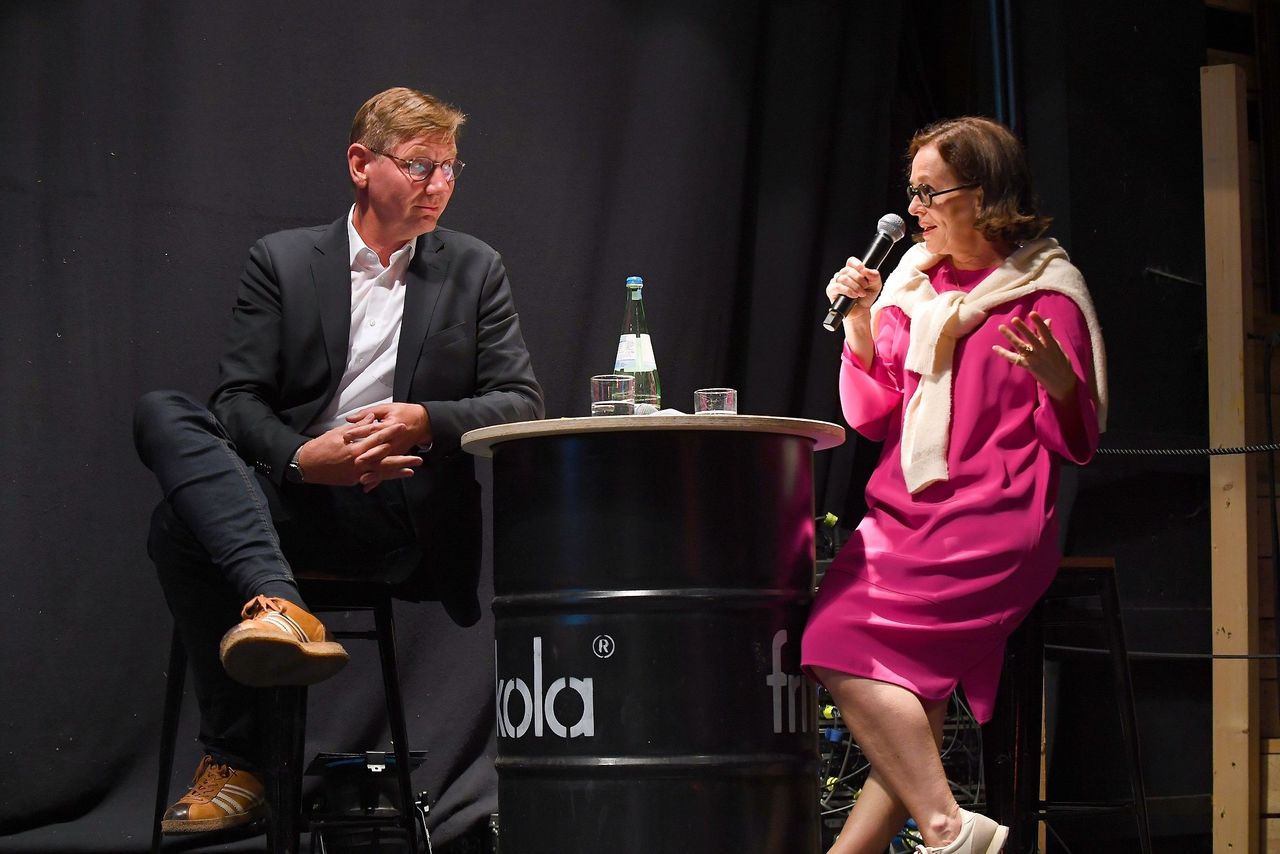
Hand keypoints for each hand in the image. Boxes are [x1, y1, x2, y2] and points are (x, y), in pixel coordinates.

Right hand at [295, 419, 421, 489]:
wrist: (306, 465)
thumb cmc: (321, 446)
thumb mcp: (338, 433)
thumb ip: (358, 427)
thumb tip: (372, 418)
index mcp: (355, 449)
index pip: (377, 438)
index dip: (391, 432)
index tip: (403, 428)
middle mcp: (358, 463)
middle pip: (384, 461)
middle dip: (402, 460)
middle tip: (418, 459)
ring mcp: (356, 474)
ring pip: (380, 473)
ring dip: (396, 473)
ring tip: (410, 472)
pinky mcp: (352, 480)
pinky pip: (369, 479)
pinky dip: (381, 478)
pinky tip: (391, 478)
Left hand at [342, 402, 431, 490]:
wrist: (423, 422)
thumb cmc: (405, 413)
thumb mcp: (386, 408)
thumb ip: (367, 413)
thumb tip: (350, 418)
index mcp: (390, 425)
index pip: (372, 429)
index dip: (359, 432)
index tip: (346, 435)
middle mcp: (394, 440)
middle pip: (379, 449)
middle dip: (368, 456)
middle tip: (356, 461)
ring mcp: (397, 450)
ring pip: (384, 463)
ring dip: (374, 472)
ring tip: (363, 478)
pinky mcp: (397, 457)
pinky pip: (387, 470)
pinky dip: (378, 479)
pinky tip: (369, 486)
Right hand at [826, 256, 881, 365]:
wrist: (860, 312)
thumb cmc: (866, 297)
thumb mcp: (876, 285)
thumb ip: (875, 276)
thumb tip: (866, 270)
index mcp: (852, 271)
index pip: (851, 261)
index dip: (857, 264)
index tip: (864, 271)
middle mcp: (842, 275)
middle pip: (847, 270)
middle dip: (859, 278)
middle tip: (865, 287)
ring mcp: (835, 283)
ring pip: (843, 278)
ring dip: (855, 286)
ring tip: (861, 294)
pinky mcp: (831, 291)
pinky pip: (837, 286)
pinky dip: (847, 290)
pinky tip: (854, 295)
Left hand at [993, 312, 1077, 401]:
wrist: (1061, 382)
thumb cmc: (1061, 361)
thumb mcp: (1057, 347)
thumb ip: (1050, 334)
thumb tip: (1047, 320)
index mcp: (1052, 346)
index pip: (1045, 332)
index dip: (1039, 323)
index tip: (1032, 313)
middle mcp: (1042, 352)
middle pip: (1031, 339)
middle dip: (1023, 329)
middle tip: (1014, 319)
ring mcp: (1034, 360)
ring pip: (1020, 347)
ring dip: (1010, 336)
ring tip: (1001, 327)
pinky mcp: (1028, 366)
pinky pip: (1014, 359)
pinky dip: (1004, 353)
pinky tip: (995, 347)